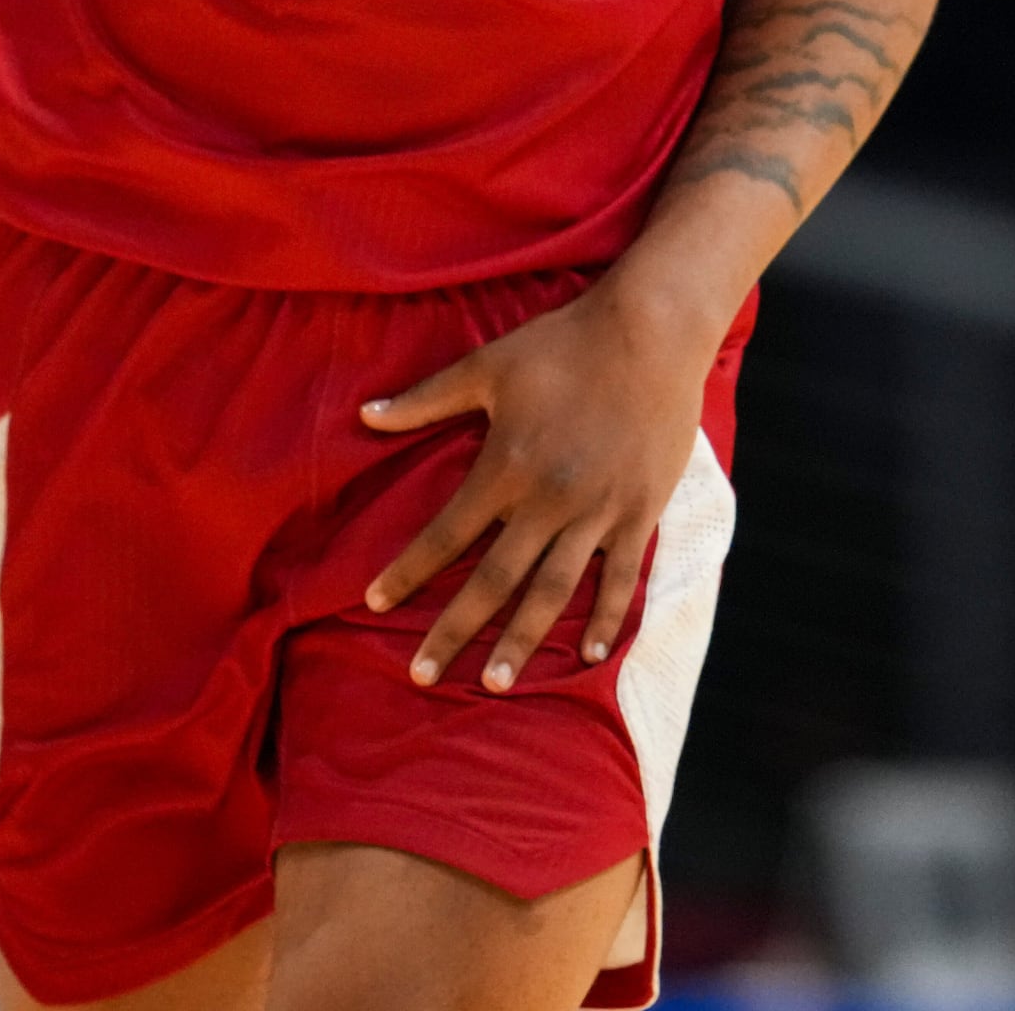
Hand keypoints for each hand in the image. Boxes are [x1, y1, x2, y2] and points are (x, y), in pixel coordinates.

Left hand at [361, 280, 706, 692]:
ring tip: (495, 683)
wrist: (650, 331)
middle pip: (494, 580)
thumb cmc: (562, 344)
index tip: (374, 601)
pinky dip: (606, 618)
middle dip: (454, 629)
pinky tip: (591, 656)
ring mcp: (598, 511)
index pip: (446, 533)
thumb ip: (426, 398)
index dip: (409, 570)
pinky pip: (621, 577)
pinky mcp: (639, 511)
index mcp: (507, 465)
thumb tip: (365, 415)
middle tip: (421, 675)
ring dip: (522, 641)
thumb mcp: (487, 366)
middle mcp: (548, 500)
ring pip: (552, 592)